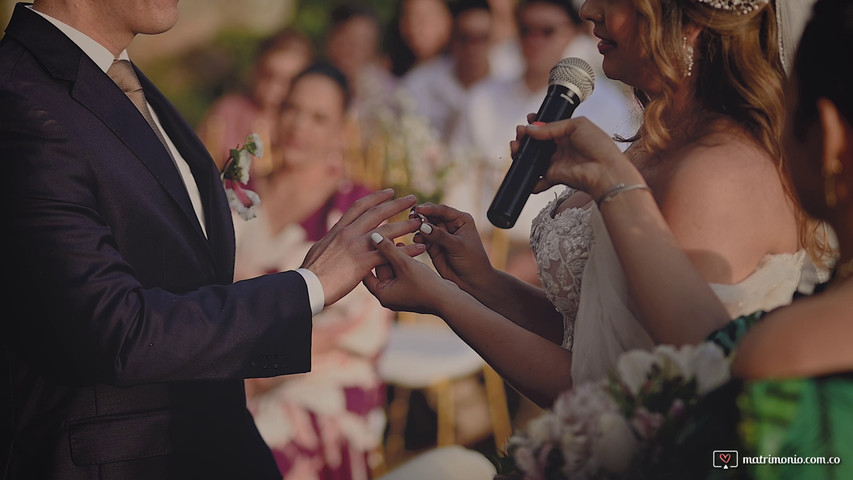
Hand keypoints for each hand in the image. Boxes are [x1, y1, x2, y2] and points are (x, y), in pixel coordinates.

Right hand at [301, 189, 424, 305]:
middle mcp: (348, 233)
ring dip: (406, 224)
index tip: (390, 192)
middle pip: (377, 212)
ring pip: (387, 231)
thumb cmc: (311, 272)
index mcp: (338, 229)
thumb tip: (332, 238)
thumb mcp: (320, 248)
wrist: (307, 286)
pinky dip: (407, 250)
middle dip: (397, 203)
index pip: (360, 206)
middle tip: (412, 198)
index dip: (376, 197)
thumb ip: (331, 240)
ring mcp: (355, 246)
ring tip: (420, 222)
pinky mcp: (362, 263)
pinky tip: (419, 249)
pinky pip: (389, 254)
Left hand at [363, 232, 458, 315]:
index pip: (366, 272)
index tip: (367, 242)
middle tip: (385, 237)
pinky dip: (404, 262)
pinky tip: (408, 247)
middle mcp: (388, 297)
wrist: (449, 300)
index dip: (365, 256)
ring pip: (393, 270)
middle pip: (379, 270)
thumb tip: (373, 235)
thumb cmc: (425, 284)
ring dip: (395, 256)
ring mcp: (400, 295)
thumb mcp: (404, 263)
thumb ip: (388, 249)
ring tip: (399, 240)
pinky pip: (403, 273)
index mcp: (382, 294)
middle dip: (384, 254)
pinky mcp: (411, 291)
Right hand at [409, 203, 495, 294]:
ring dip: (418, 227)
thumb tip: (422, 226)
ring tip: (414, 230)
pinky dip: (418, 238)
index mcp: (460, 220)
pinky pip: (423, 239)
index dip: (430, 209)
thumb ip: (440, 236)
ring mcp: (440, 236)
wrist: (472, 282)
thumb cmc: (472, 262)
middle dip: (421, 216)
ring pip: (425, 226)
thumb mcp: (458, 246)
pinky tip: (417, 240)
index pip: (443, 210)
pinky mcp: (433, 247)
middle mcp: (450, 225)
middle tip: (411, 218)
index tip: (418, 209)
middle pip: (432, 216)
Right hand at [512, 116, 642, 199]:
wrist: (605, 170)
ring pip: (534, 159)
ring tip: (516, 149)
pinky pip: (538, 179)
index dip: (535, 124)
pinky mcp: (555, 176)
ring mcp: (557, 162)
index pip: (547, 127)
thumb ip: (552, 126)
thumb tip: (531, 129)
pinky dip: (530, 180)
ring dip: (522, 154)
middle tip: (519, 135)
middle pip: (537, 143)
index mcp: (568, 133)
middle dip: (525, 138)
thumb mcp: (577, 125)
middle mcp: (561, 147)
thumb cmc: (599, 146)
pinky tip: (522, 173)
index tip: (528, 120)